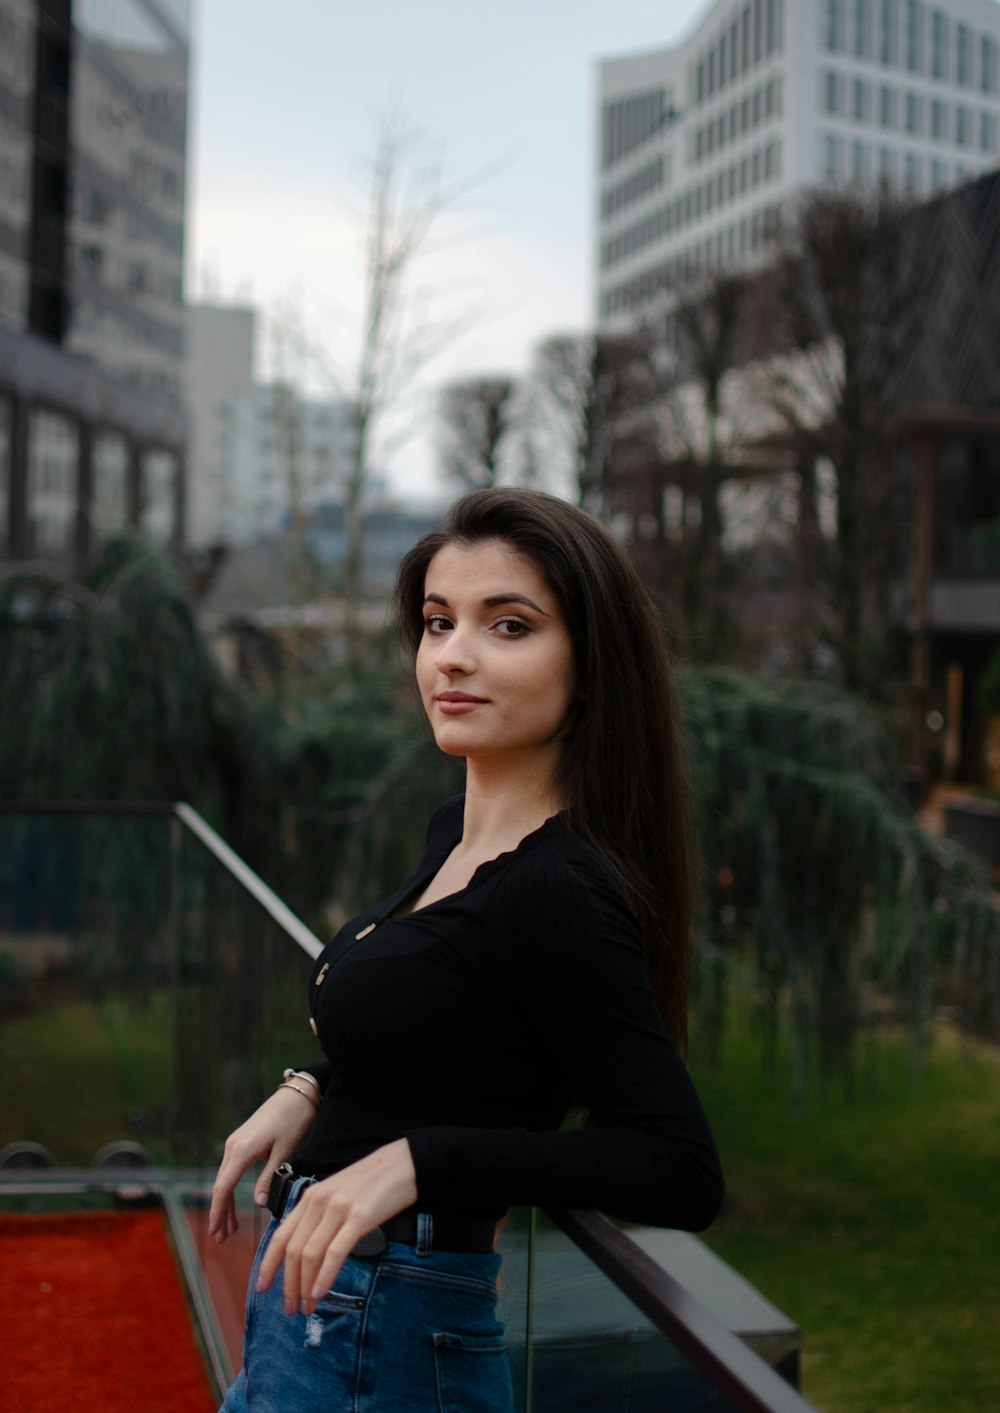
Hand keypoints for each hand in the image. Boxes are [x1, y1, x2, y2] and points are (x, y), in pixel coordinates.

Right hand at [208, 1088, 317, 1243]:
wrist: (297, 1094)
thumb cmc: (294, 1120)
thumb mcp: (285, 1151)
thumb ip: (270, 1177)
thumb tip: (258, 1205)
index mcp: (242, 1150)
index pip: (223, 1187)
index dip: (218, 1212)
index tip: (216, 1232)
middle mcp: (233, 1146)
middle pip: (220, 1185)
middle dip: (220, 1213)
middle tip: (222, 1239)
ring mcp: (236, 1143)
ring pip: (225, 1179)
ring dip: (226, 1203)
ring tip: (229, 1229)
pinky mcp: (242, 1142)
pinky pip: (232, 1170)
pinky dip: (232, 1189)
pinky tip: (237, 1204)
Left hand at [255, 1138, 417, 1315]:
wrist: (404, 1163)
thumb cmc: (373, 1181)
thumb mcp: (338, 1194)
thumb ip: (320, 1216)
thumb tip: (308, 1250)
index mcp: (311, 1197)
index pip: (280, 1236)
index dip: (268, 1265)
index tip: (261, 1288)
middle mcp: (319, 1202)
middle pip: (293, 1250)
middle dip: (288, 1284)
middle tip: (290, 1309)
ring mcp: (339, 1209)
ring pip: (310, 1254)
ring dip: (305, 1286)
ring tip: (307, 1306)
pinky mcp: (360, 1216)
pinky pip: (336, 1251)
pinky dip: (325, 1275)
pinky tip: (321, 1292)